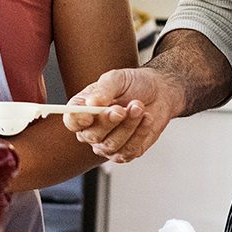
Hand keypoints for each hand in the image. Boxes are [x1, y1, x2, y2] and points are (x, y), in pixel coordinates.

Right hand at [62, 67, 183, 163]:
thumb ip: (103, 90)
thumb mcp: (117, 78)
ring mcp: (107, 144)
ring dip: (128, 125)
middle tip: (122, 108)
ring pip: (111, 145)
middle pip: (91, 135)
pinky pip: (128, 151)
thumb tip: (92, 103)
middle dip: (108, 122)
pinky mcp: (126, 152)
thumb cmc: (133, 84)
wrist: (159, 92)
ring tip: (139, 107)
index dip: (77, 120)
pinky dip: (140, 133)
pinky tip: (146, 118)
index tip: (89, 114)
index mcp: (83, 110)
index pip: (71, 121)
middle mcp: (92, 130)